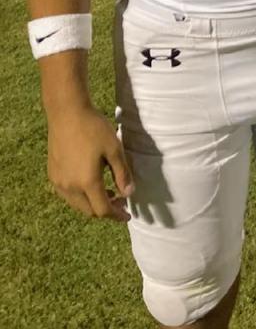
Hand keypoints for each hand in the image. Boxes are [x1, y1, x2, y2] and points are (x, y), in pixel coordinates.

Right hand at [47, 104, 133, 220]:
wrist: (67, 113)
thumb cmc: (93, 128)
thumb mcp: (114, 149)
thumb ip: (122, 174)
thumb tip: (129, 193)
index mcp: (87, 182)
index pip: (103, 210)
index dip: (116, 215)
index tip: (127, 216)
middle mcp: (70, 186)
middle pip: (89, 211)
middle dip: (106, 211)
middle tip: (120, 202)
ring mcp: (58, 181)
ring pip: (77, 204)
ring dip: (93, 204)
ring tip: (108, 192)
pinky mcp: (52, 174)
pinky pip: (68, 194)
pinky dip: (81, 196)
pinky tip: (90, 183)